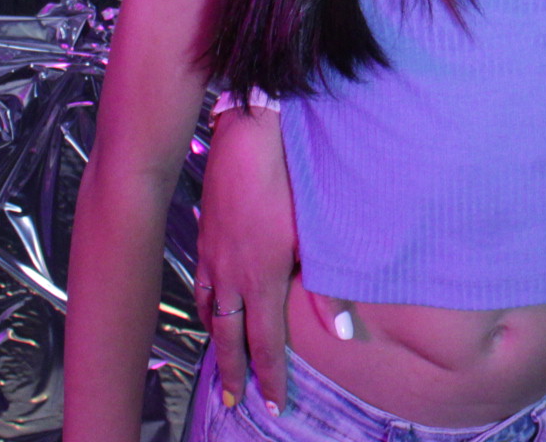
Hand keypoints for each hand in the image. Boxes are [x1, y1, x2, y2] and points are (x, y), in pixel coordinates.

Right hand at [195, 104, 297, 413]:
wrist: (249, 141)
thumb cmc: (288, 183)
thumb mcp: (314, 237)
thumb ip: (327, 291)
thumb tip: (343, 334)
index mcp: (260, 281)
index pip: (263, 344)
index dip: (268, 377)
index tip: (272, 404)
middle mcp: (231, 275)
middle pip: (228, 336)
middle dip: (233, 371)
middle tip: (233, 399)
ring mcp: (214, 255)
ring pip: (211, 309)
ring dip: (218, 337)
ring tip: (222, 356)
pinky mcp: (207, 234)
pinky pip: (202, 281)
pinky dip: (206, 303)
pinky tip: (211, 300)